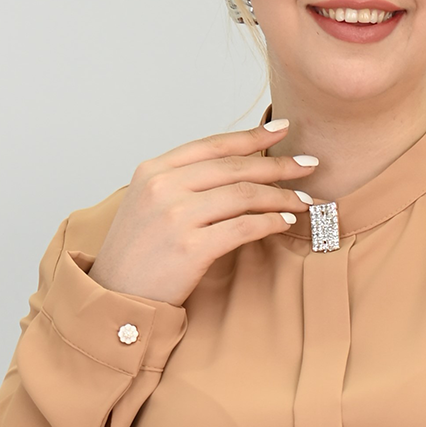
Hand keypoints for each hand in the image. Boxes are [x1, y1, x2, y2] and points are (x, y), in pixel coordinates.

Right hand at [88, 121, 318, 304]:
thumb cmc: (136, 253)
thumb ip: (182, 182)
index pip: (213, 145)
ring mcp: (175, 217)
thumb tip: (236, 167)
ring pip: (244, 195)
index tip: (283, 130)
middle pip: (234, 167)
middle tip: (310, 165)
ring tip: (305, 200)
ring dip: (282, 196)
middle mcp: (163, 187)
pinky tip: (285, 222)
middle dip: (279, 165)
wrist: (115, 296)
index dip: (252, 136)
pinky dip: (270, 222)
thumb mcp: (148, 204)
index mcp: (153, 170)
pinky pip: (244, 227)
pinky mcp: (191, 248)